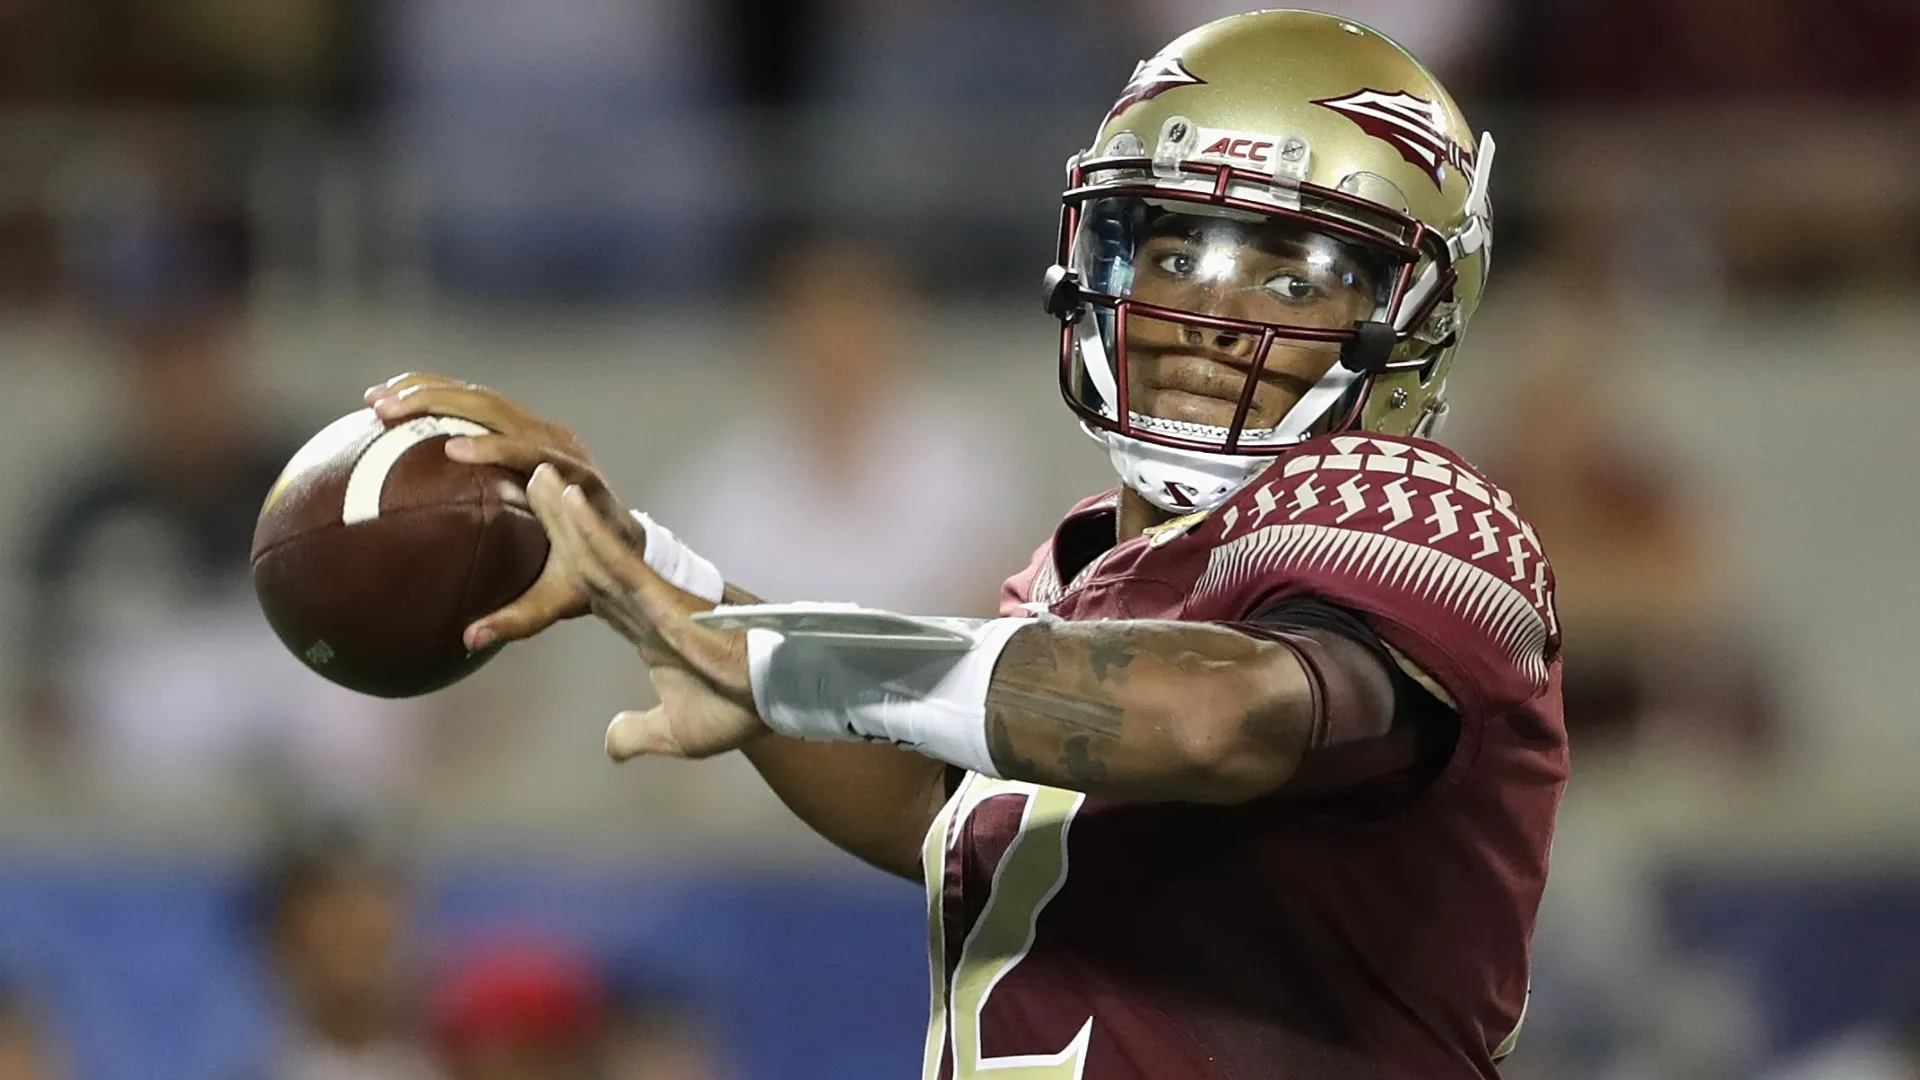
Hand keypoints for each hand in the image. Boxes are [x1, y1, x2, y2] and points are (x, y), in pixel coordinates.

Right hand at [362, 372, 637, 649]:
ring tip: (374, 400)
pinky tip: (392, 401)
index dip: (497, 448)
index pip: (535, 454)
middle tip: (387, 411)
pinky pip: (478, 405)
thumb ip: (520, 617)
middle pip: (497, 409)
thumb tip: (469, 640)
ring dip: (427, 392)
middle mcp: (559, 444)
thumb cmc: (593, 570)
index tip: (453, 450)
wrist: (623, 538)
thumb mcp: (562, 598)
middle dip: (440, 403)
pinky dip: (436, 397)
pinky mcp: (527, 427)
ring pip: (482, 398)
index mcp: (575, 480)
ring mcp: (543, 430)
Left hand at [522, 463, 769, 760]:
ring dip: (565, 515)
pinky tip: (568, 503)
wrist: (774, 700)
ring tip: (537, 475)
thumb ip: (638, 733)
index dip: (568, 559)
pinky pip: (620, 560)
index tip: (549, 537)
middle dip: (558, 523)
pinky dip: (592, 530)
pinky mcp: (664, 598)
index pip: (595, 588)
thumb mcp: (674, 732)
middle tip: (530, 478)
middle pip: (589, 558)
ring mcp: (652, 597)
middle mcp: (645, 605)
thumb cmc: (737, 709)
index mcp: (646, 628)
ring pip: (597, 550)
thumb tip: (610, 743)